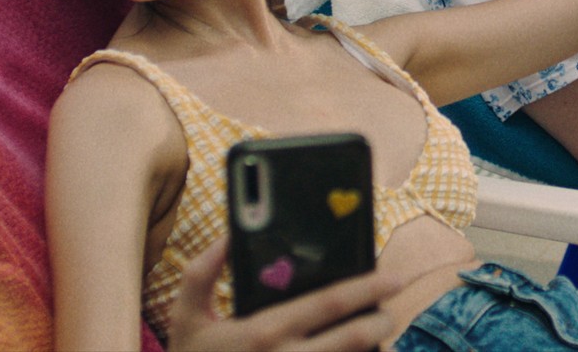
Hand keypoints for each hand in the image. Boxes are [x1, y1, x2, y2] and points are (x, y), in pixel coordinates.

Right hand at [166, 240, 400, 351]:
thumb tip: (226, 237)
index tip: (393, 276)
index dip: (366, 287)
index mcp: (264, 331)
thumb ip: (201, 273)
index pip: (328, 303)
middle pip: (353, 339)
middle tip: (390, 310)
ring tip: (376, 335)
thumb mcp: (184, 317)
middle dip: (380, 321)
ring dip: (371, 350)